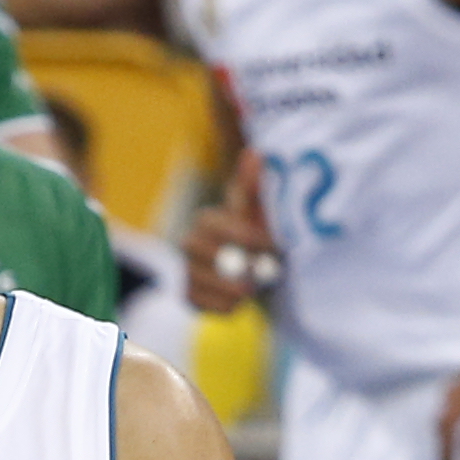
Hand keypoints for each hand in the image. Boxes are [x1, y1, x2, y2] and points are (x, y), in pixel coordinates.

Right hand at [180, 175, 276, 314]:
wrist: (255, 271)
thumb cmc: (260, 235)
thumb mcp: (260, 212)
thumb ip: (256, 186)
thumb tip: (254, 153)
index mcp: (207, 219)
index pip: (219, 225)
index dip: (247, 236)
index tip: (274, 245)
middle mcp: (189, 243)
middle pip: (209, 256)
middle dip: (240, 266)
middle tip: (267, 275)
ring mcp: (186, 271)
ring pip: (207, 282)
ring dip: (236, 288)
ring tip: (255, 288)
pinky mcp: (189, 297)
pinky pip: (206, 305)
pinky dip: (227, 305)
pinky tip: (239, 299)